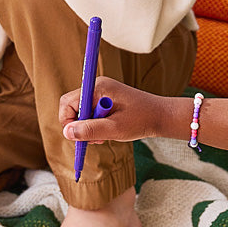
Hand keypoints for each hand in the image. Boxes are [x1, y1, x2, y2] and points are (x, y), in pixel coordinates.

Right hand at [59, 76, 179, 146]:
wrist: (161, 116)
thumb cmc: (141, 119)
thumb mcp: (114, 129)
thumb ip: (90, 130)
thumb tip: (67, 133)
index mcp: (98, 88)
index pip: (67, 102)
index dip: (67, 121)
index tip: (78, 137)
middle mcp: (97, 86)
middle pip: (72, 106)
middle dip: (78, 125)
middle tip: (93, 140)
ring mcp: (101, 92)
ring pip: (81, 111)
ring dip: (87, 127)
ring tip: (103, 137)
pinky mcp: (105, 99)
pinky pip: (90, 112)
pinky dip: (95, 124)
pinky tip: (107, 131)